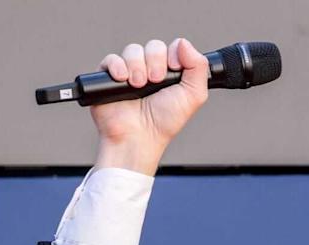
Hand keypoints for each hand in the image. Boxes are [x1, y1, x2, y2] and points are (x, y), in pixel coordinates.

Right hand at [91, 38, 208, 174]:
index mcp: (171, 73)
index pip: (173, 48)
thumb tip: (185, 43)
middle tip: (156, 81)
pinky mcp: (109, 77)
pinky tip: (123, 79)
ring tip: (139, 86)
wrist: (140, 136)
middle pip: (153, 46)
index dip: (174, 54)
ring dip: (138, 66)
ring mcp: (130, 72)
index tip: (174, 69)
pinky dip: (117, 66)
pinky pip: (111, 59)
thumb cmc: (165, 122)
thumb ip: (198, 67)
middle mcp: (151, 70)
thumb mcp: (193, 95)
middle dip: (156, 62)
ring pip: (133, 50)